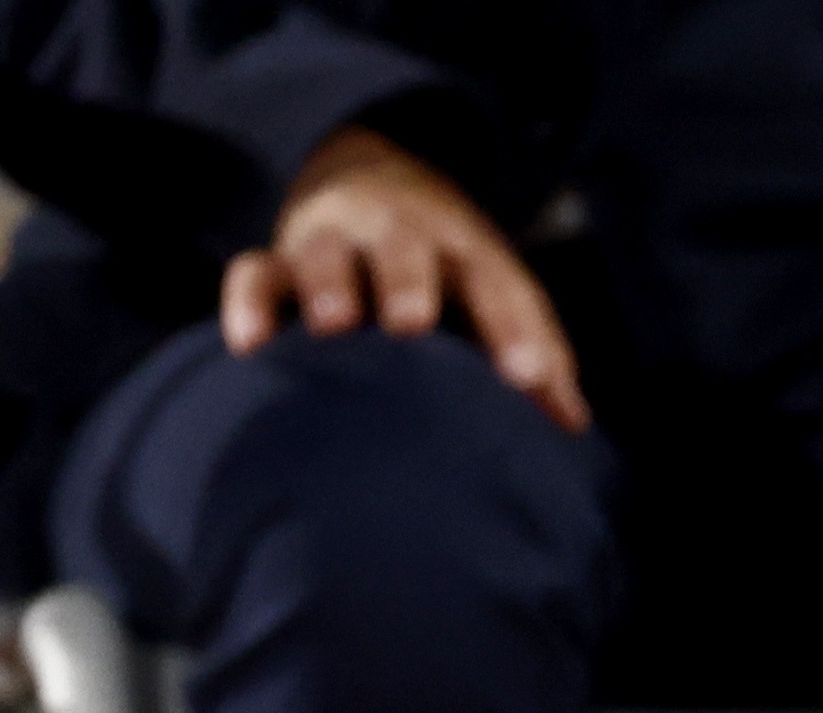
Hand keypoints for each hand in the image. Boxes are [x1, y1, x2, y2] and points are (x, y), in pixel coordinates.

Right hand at [221, 126, 587, 429]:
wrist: (372, 182)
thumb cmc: (447, 273)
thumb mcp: (493, 294)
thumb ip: (535, 353)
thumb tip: (573, 421)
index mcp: (462, 250)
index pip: (495, 280)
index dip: (513, 327)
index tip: (526, 377)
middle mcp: (397, 236)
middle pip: (405, 247)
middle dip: (408, 279)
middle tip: (413, 321)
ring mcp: (334, 244)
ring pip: (326, 251)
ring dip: (329, 282)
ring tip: (333, 324)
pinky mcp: (278, 262)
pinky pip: (255, 273)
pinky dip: (248, 303)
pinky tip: (249, 345)